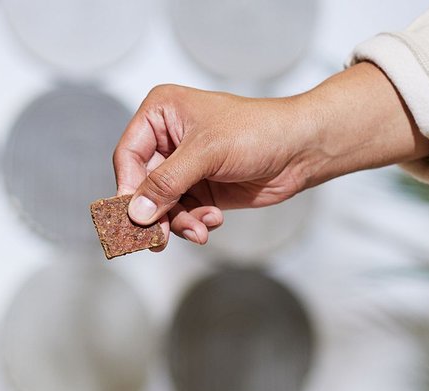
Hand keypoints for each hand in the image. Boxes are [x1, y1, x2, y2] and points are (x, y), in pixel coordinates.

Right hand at [113, 64, 428, 248]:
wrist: (300, 150)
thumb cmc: (259, 132)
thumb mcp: (207, 153)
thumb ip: (167, 183)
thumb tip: (136, 211)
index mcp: (161, 114)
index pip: (128, 156)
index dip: (128, 189)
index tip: (136, 216)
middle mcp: (167, 140)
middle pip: (140, 188)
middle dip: (156, 214)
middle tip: (160, 239)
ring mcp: (182, 167)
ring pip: (159, 208)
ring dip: (178, 223)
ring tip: (200, 229)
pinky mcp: (197, 190)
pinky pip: (179, 216)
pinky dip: (192, 224)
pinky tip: (213, 221)